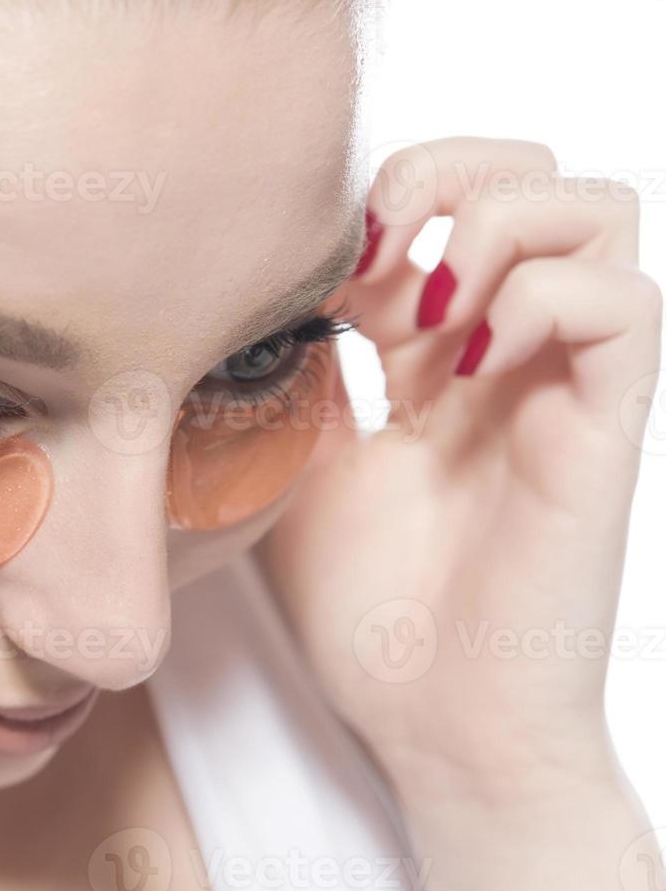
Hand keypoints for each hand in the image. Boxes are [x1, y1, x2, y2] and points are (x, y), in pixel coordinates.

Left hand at [260, 137, 662, 890]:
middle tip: (380, 254)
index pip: (441, 198)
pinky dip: (546, 301)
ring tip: (431, 306)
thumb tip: (262, 289)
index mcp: (437, 353)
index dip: (376, 199)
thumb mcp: (297, 461)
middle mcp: (508, 350)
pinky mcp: (601, 431)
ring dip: (501, 223)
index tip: (313, 270)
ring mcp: (561, 383)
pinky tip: (470, 363)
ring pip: (598, 211)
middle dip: (446, 172)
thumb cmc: (364, 607)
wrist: (425, 719)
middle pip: (532, 171)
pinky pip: (627, 308)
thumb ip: (299, 370)